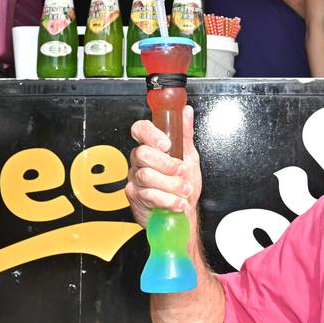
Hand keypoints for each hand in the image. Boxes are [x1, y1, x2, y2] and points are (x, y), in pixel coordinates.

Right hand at [126, 105, 201, 227]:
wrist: (183, 211)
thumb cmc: (184, 183)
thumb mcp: (189, 156)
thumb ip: (185, 134)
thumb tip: (186, 111)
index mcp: (151, 146)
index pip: (140, 129)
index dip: (150, 134)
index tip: (166, 144)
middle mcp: (140, 160)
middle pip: (142, 154)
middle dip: (167, 164)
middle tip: (182, 171)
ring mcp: (135, 177)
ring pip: (146, 176)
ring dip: (171, 185)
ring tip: (184, 190)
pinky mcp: (134, 195)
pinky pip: (148, 194)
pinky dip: (168, 200)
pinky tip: (177, 202)